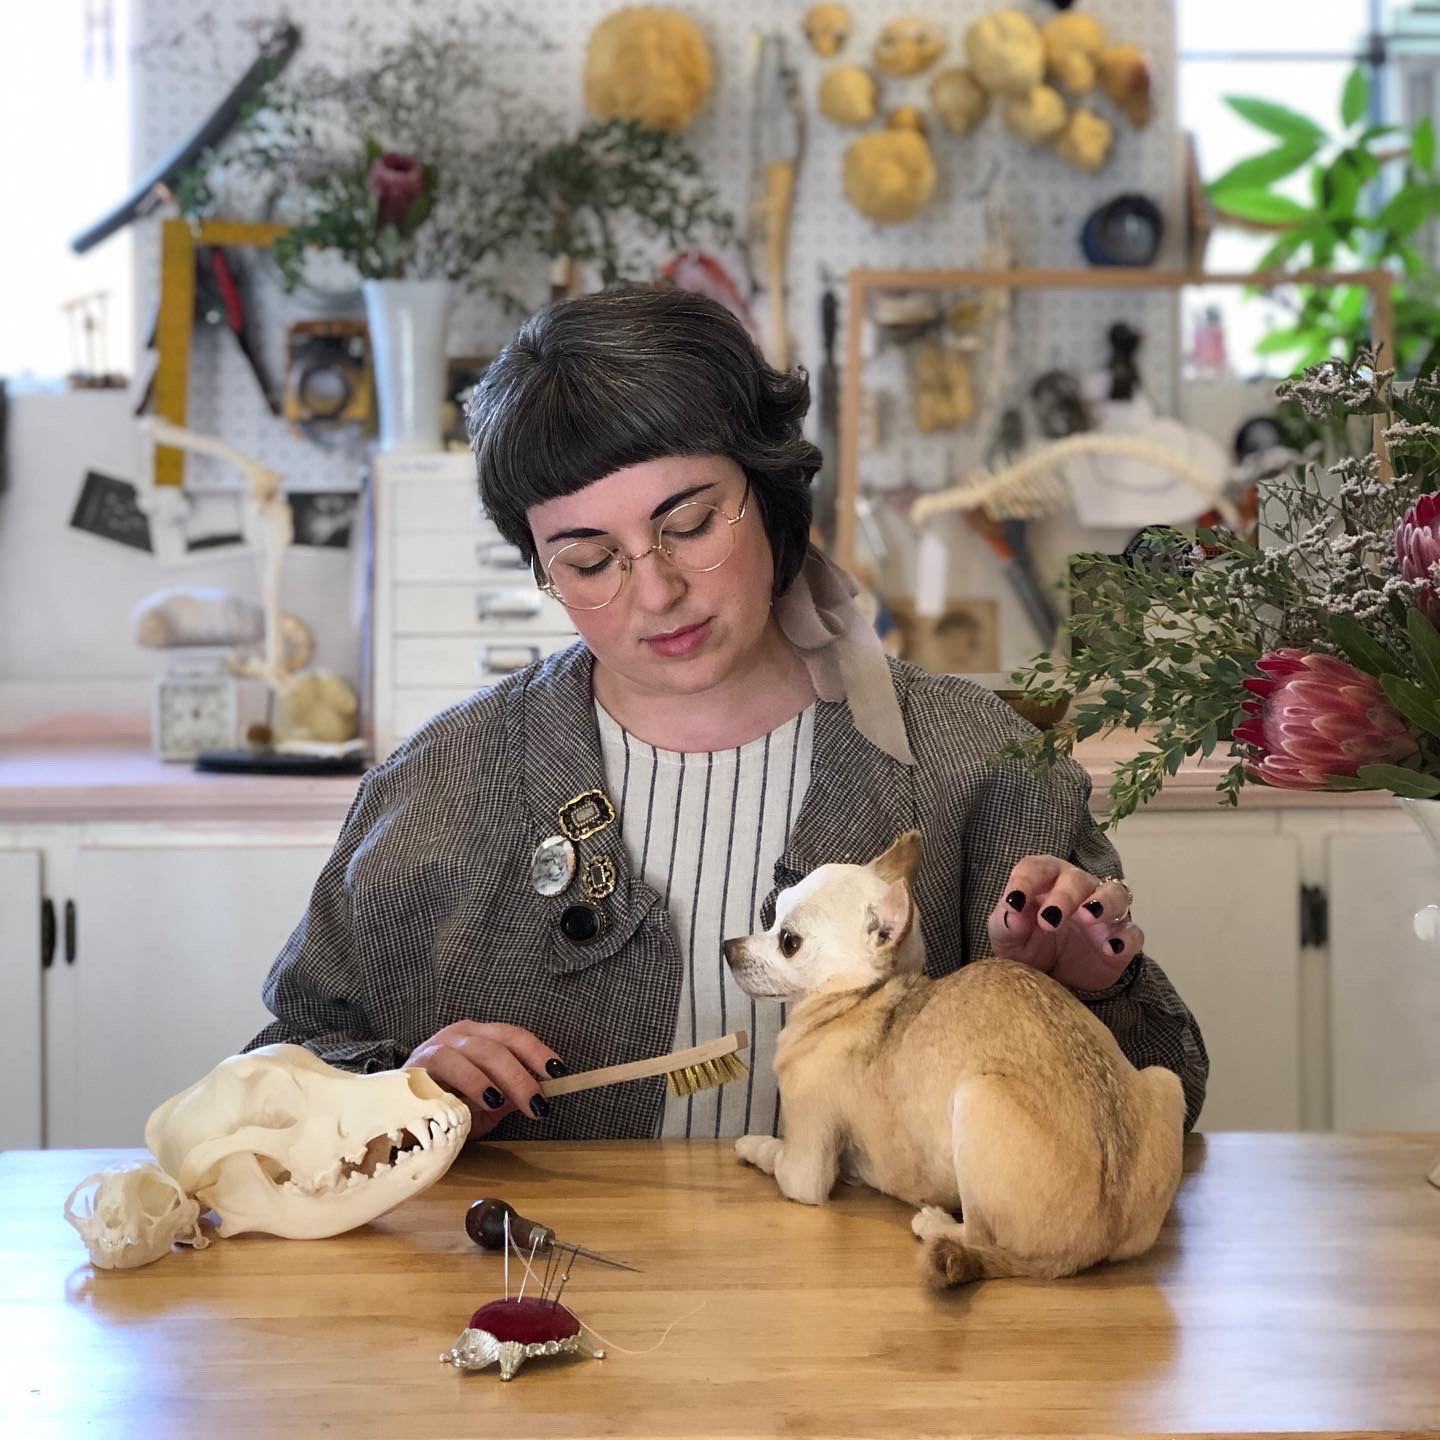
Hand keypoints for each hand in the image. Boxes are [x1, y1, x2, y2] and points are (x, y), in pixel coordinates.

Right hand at [404, 1022, 564, 1138]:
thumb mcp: (483, 1105)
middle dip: (523, 1073)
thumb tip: (541, 1096)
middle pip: (499, 1044)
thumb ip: (508, 1097)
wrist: (393, 1118)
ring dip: (501, 1077)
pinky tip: (485, 1100)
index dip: (537, 1052)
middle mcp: (460, 1035)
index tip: (559, 1072)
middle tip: (539, 1103)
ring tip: (515, 1103)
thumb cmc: (443, 1108)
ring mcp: (438, 1045)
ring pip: (478, 1051)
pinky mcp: (418, 1062)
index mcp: (478, 1037)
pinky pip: (449, 1064)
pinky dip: (471, 1081)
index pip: (513, 1036)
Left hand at [986, 854, 1141, 992]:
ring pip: (1115, 893)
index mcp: (1045, 881)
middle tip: (1049, 920)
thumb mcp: (1006, 939)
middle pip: (1077, 878)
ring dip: (1103, 902)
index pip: (1036, 867)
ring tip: (1088, 917)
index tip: (1014, 902)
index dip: (1025, 880)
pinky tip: (1111, 948)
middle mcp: (1078, 889)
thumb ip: (1005, 923)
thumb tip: (1011, 912)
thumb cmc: (1026, 947)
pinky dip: (1125, 938)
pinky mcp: (1121, 939)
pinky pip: (1132, 932)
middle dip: (1064, 896)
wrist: (1052, 980)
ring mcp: (1104, 913)